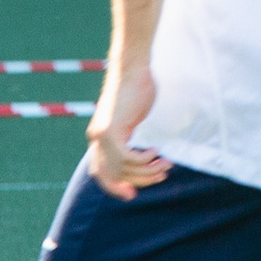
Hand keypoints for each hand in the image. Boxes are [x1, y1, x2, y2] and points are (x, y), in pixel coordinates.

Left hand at [84, 61, 169, 198]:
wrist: (132, 67)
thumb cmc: (137, 87)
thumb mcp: (131, 117)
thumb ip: (130, 135)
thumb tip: (143, 154)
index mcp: (98, 136)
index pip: (99, 172)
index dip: (114, 187)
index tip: (133, 193)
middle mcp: (96, 139)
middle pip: (111, 176)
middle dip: (136, 182)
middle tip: (160, 178)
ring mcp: (101, 136)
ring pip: (122, 170)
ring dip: (147, 171)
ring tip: (165, 164)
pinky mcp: (111, 131)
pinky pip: (128, 158)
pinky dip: (144, 160)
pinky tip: (157, 151)